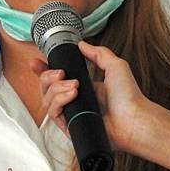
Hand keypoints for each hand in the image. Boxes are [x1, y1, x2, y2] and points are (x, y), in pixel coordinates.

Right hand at [29, 41, 149, 152]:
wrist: (133, 119)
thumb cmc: (129, 96)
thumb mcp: (115, 65)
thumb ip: (98, 53)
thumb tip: (81, 44)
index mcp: (83, 86)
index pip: (56, 78)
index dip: (43, 70)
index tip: (37, 62)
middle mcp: (74, 100)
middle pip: (46, 87)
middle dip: (47, 76)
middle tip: (61, 72)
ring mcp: (71, 114)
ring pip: (47, 99)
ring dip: (56, 88)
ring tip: (75, 86)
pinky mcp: (70, 127)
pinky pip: (53, 113)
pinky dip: (59, 101)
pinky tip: (72, 95)